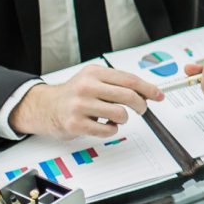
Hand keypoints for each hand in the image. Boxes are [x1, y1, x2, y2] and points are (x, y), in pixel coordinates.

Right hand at [9, 65, 162, 139]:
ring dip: (123, 119)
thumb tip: (148, 92)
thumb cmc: (74, 94)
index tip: (158, 95)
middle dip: (140, 105)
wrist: (44, 106)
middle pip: (128, 96)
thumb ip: (118, 84)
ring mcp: (79, 105)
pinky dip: (111, 129)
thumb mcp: (93, 80)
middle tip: (141, 110)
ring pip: (120, 114)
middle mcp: (86, 87)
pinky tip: (103, 125)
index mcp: (94, 73)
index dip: (148, 89)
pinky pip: (107, 130)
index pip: (129, 80)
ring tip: (114, 117)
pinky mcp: (75, 123)